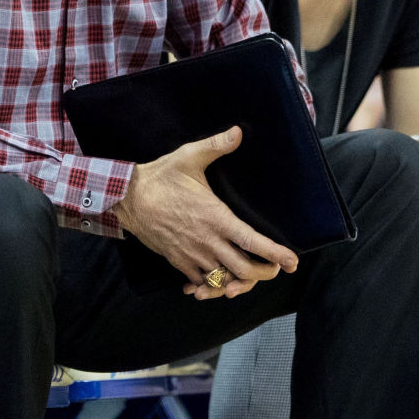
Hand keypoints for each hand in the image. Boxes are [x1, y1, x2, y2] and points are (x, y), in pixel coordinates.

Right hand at [111, 126, 298, 299]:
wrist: (127, 199)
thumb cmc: (160, 177)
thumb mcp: (189, 157)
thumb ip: (216, 145)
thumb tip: (238, 132)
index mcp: (216, 218)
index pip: (252, 241)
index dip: (274, 253)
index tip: (291, 261)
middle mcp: (208, 241)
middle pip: (243, 270)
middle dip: (264, 273)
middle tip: (275, 269)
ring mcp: (192, 255)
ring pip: (223, 282)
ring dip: (239, 283)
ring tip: (248, 278)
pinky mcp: (178, 261)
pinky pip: (200, 283)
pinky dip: (212, 287)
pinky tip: (217, 282)